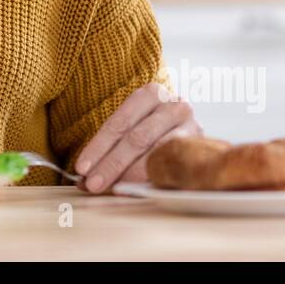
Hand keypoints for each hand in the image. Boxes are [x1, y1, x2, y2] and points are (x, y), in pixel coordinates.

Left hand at [74, 82, 202, 192]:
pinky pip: (174, 165)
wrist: (187, 130)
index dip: (98, 147)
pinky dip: (153, 179)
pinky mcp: (203, 147)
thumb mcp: (130, 128)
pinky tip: (138, 189)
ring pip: (157, 153)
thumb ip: (109, 149)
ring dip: (131, 175)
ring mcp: (192, 126)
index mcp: (151, 93)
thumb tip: (82, 180)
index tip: (81, 168)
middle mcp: (174, 105)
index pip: (119, 122)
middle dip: (112, 164)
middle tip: (93, 184)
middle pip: (137, 138)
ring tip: (113, 189)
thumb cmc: (150, 129)